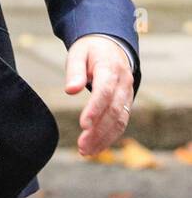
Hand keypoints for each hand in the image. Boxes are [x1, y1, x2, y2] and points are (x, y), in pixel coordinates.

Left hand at [64, 35, 133, 156]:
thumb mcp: (78, 53)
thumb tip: (70, 90)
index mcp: (110, 69)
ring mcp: (128, 94)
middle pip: (113, 111)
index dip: (95, 109)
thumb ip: (75, 71)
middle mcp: (124, 84)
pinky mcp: (126, 103)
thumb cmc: (90, 50)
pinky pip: (121, 122)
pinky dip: (110, 136)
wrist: (111, 46)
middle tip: (82, 146)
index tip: (83, 125)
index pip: (105, 92)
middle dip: (99, 131)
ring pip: (120, 120)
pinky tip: (96, 147)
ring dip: (104, 138)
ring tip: (86, 151)